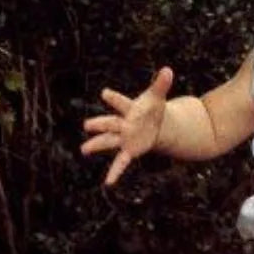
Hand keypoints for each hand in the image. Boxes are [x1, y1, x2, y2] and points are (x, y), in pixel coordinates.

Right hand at [80, 67, 172, 185]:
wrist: (155, 125)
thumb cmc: (152, 109)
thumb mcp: (157, 97)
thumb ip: (161, 84)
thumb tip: (169, 70)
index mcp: (129, 109)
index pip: (121, 103)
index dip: (114, 98)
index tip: (105, 93)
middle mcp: (122, 124)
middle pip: (110, 123)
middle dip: (100, 124)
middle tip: (87, 125)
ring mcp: (124, 138)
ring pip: (108, 141)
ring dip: (97, 145)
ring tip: (84, 149)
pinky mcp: (129, 150)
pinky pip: (120, 162)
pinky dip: (115, 172)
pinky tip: (108, 183)